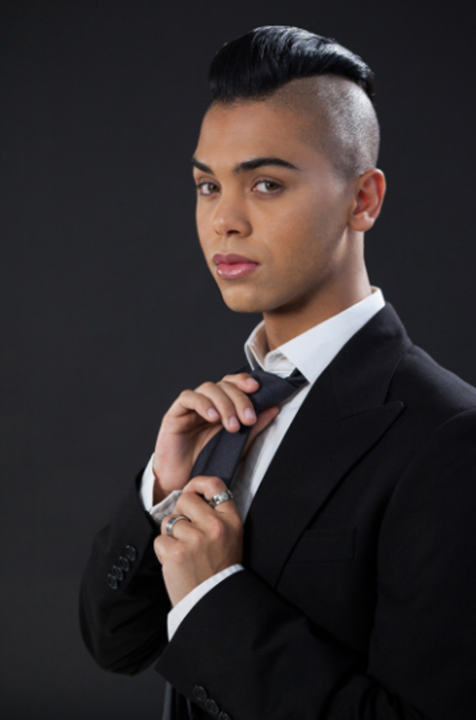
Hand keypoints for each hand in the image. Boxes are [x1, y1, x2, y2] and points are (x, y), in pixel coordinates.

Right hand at [152, 373, 278, 502]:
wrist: (185, 485)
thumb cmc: (209, 465)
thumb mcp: (238, 446)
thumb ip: (255, 427)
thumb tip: (273, 408)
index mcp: (221, 407)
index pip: (232, 383)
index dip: (243, 381)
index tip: (257, 389)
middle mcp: (207, 403)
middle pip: (223, 385)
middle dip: (239, 400)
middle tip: (247, 420)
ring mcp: (190, 407)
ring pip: (208, 388)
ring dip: (224, 404)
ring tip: (232, 426)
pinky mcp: (174, 414)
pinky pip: (188, 398)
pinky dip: (203, 404)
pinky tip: (212, 418)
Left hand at [154, 476, 242, 605]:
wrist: (212, 601)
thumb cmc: (219, 569)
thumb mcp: (231, 537)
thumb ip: (217, 515)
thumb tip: (193, 492)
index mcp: (231, 521)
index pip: (215, 485)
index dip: (198, 483)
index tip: (192, 490)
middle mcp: (215, 527)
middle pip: (185, 499)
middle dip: (180, 512)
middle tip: (187, 532)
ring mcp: (195, 539)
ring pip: (169, 520)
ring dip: (171, 535)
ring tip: (184, 551)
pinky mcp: (176, 552)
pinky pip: (160, 539)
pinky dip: (164, 550)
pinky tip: (176, 562)